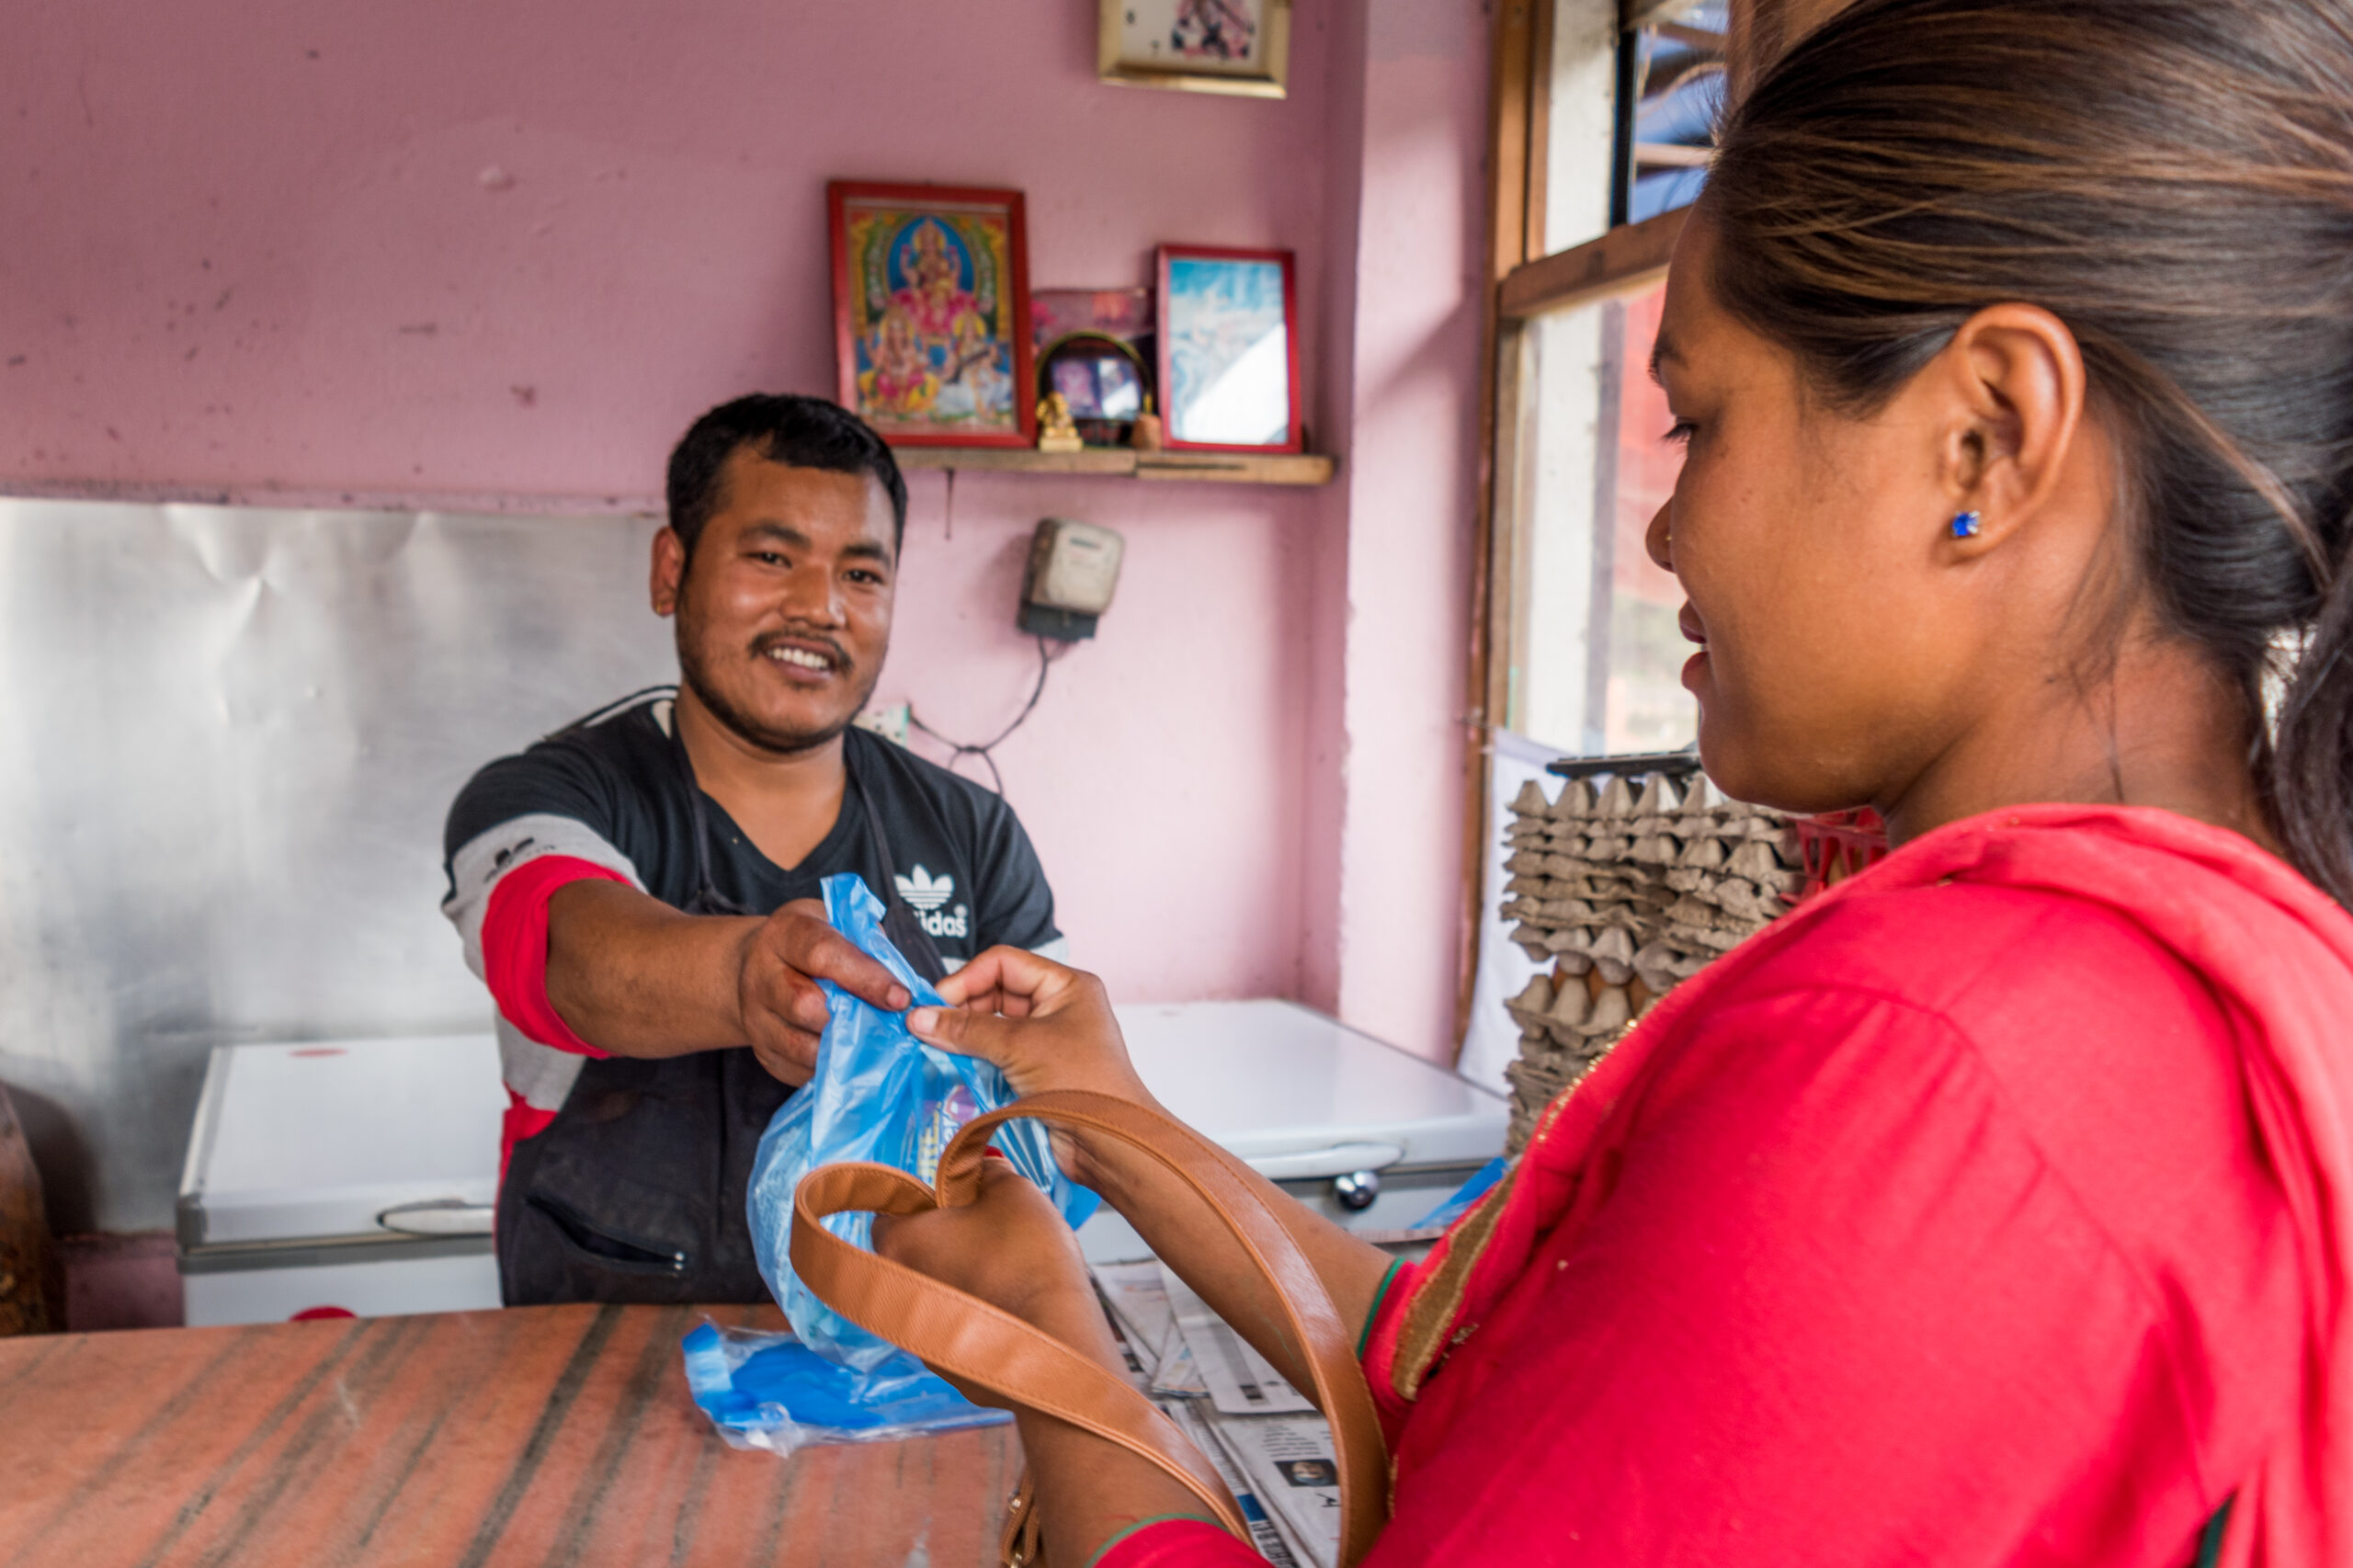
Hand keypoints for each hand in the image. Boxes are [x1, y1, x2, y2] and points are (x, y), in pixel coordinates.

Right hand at [735, 898, 909, 1083]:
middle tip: (889, 1024)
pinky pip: (801, 1070)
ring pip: (802, 1046)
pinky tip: (851, 1057)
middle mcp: (761, 977)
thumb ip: (866, 945)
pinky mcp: (764, 1053)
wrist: (755, 967)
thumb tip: (902, 982)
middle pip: (805, 1005)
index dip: (866, 978)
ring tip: (875, 1043)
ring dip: (845, 1050)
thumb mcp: (834, 925)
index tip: (901, 998)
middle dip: (854, 1018)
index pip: (823, 955)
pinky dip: (832, 1068)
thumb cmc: (809, 945)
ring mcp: (756, 1019)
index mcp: (784, 935)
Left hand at [872, 1156, 1113, 1373]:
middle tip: (993, 1230)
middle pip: (915, 1250)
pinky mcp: (946, 1366)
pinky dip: (977, 1314)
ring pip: (936, 1290)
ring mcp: (918, 1336)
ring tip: (1009, 1272)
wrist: (1057, 1340)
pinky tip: (1012, 1308)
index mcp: (898, 1241)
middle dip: (948, 1237)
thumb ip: (989, 1171)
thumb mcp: (1014, 1191)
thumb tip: (980, 1166)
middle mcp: (895, 1292)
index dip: (928, 1196)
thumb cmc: (1028, 1257)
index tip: (965, 1198)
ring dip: (961, 1278)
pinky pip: (957, 1326)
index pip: (892, 1205)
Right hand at [906, 949, 1154, 1183]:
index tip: (933, 1004)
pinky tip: (952, 1067)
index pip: (1003, 963)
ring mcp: (1047, 1040)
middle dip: (961, 1009)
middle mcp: (1057, 1006)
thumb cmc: (1081, 1082)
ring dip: (965, 1036)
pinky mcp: (1037, 1071)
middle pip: (995, 992)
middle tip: (927, 1029)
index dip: (965, 979)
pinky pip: (997, 1055)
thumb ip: (968, 1029)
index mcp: (1065, 985)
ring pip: (993, 1026)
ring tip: (934, 1049)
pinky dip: (975, 1059)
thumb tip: (920, 1018)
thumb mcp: (1020, 1046)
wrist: (1112, 1142)